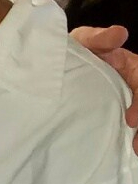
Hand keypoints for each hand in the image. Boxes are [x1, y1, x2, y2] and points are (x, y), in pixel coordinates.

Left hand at [70, 25, 136, 149]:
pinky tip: (127, 150)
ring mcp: (124, 98)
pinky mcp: (111, 111)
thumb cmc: (75, 50)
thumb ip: (99, 38)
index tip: (130, 119)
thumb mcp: (85, 41)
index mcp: (131, 67)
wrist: (54, 62)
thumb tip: (120, 33)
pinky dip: (132, 137)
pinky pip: (129, 125)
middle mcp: (132, 84)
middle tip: (136, 145)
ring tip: (135, 150)